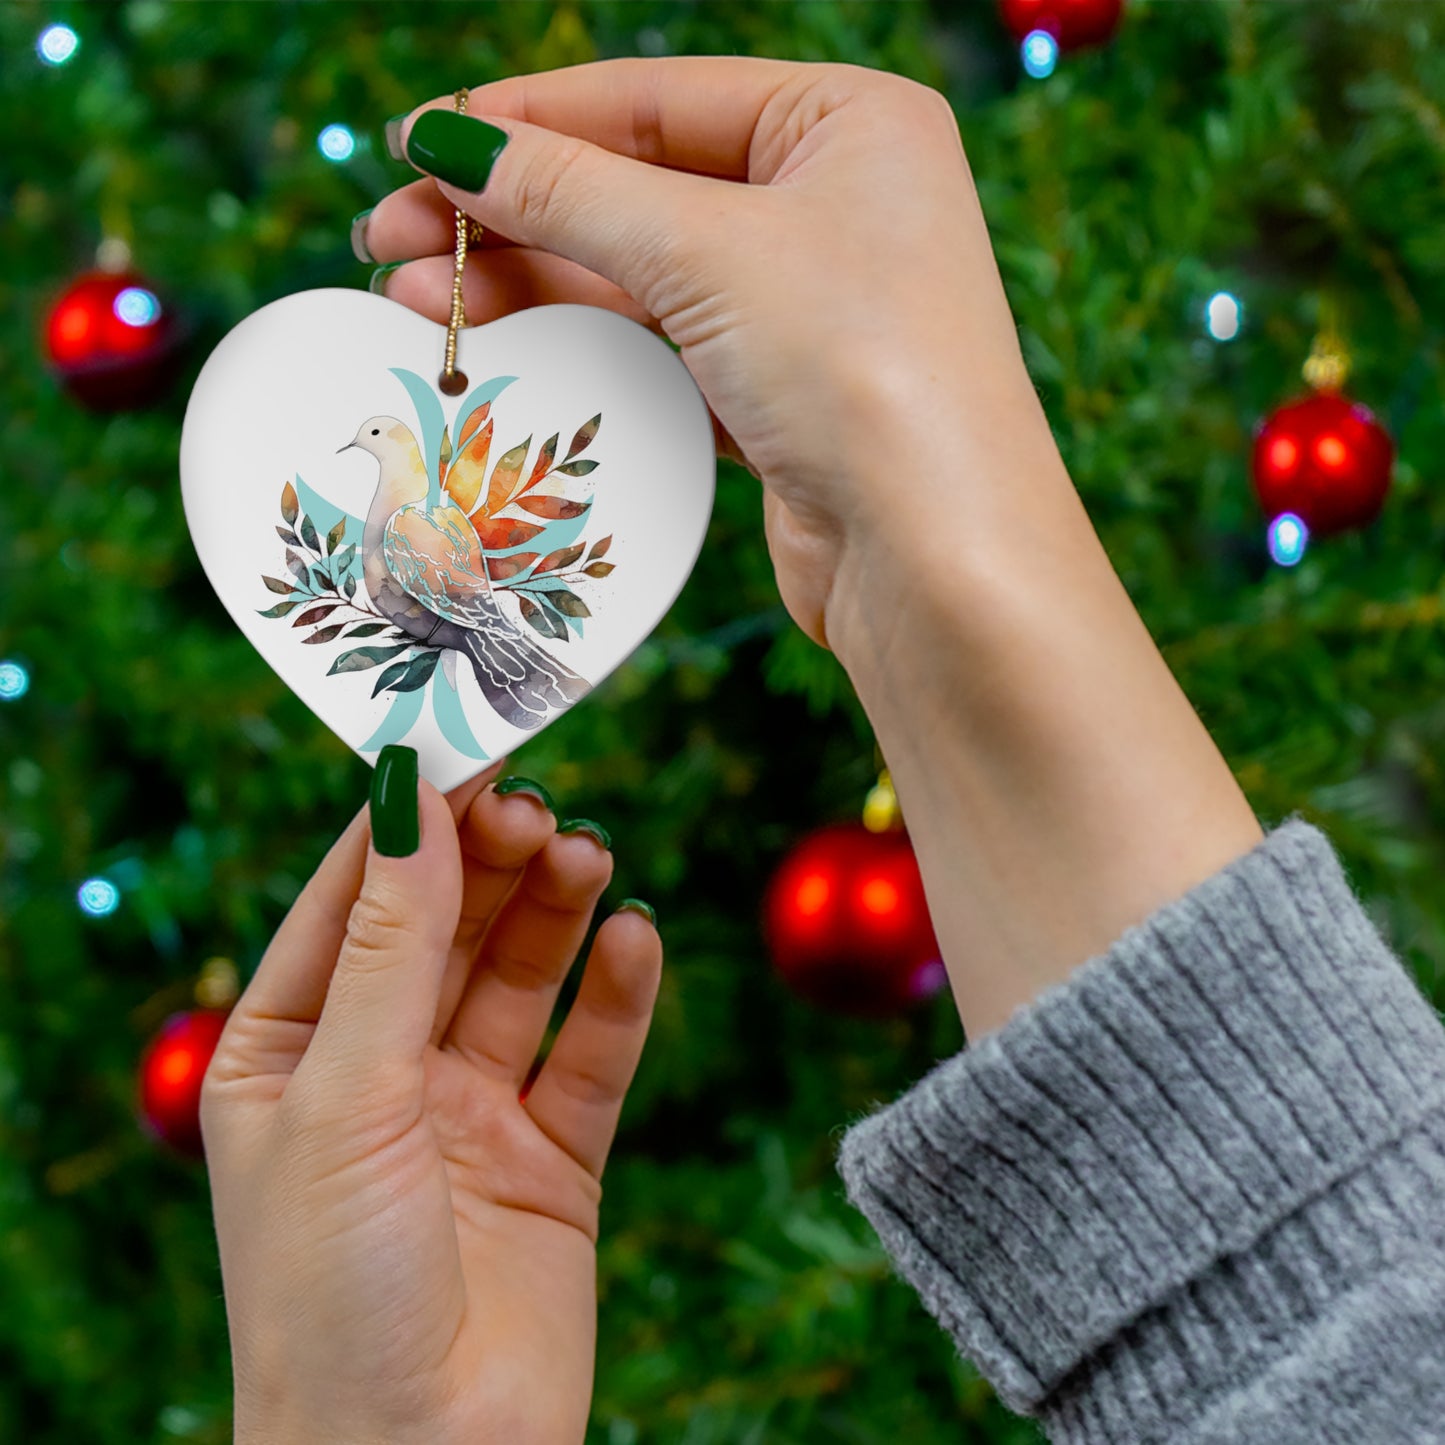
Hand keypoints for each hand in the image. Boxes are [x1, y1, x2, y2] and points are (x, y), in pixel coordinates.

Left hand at [201, 757, 661, 1444]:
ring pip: (521, 978)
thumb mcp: (346, 1094)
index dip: (408, 823)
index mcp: (289, 1053)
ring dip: (556, 912)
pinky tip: (636, 940)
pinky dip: (617, 995)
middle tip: (540, 808)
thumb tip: (410, 795)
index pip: (352, 902)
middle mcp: (380, 1073)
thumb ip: (391, 944)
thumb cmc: (331, 1293)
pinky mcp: (552, 1159)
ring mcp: (469, 1114)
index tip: (466, 745)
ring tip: (589, 858)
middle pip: (447, 928)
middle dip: (491, 864)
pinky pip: (591, 1055)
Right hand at [360, 56, 1050, 652]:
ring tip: (413, 299)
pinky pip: (662, 346)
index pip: (654, 98)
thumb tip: (451, 141)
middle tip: (389, 237)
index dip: (526, 118)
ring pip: (641, 272)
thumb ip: (571, 190)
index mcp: (848, 123)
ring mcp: (809, 303)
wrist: (935, 558)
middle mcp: (835, 202)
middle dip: (509, 211)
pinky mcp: (782, 393)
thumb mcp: (706, 251)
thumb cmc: (860, 370)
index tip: (416, 141)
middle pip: (636, 186)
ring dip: (530, 281)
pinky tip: (503, 345)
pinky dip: (584, 344)